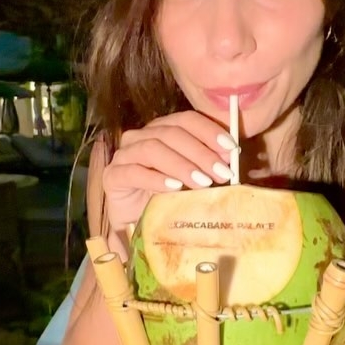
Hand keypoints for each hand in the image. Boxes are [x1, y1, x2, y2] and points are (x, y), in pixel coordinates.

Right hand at [101, 110, 238, 230]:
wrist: (139, 225)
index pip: (186, 120)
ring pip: (153, 148)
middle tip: (221, 172)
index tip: (231, 149)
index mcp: (162, 130)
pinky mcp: (113, 176)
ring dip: (181, 165)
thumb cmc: (169, 200)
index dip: (209, 131)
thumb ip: (208, 167)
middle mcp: (141, 136)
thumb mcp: (193, 180)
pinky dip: (156, 178)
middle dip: (200, 152)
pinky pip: (134, 172)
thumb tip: (232, 162)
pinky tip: (174, 188)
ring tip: (202, 182)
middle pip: (172, 133)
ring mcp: (124, 154)